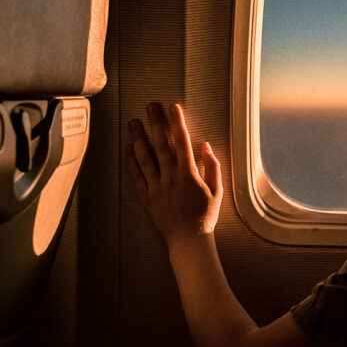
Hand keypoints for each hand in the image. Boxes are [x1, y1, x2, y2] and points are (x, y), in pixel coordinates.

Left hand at [126, 102, 222, 248]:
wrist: (188, 240)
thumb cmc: (205, 216)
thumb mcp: (217, 191)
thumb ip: (212, 166)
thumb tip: (205, 146)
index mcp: (189, 174)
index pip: (182, 142)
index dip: (177, 123)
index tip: (174, 108)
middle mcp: (170, 178)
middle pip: (161, 145)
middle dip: (155, 123)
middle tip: (150, 106)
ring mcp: (156, 187)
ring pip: (145, 157)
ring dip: (139, 137)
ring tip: (134, 122)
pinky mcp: (146, 197)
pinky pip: (137, 175)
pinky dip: (131, 160)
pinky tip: (129, 147)